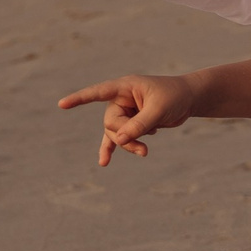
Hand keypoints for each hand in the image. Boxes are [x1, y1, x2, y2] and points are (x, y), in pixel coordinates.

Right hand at [58, 74, 196, 165]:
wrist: (188, 99)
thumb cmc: (175, 97)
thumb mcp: (159, 110)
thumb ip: (139, 124)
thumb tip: (119, 140)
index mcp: (125, 87)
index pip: (98, 92)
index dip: (80, 99)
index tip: (62, 104)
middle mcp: (121, 99)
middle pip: (110, 122)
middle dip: (125, 136)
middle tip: (144, 145)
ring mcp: (124, 112)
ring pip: (115, 134)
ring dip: (129, 145)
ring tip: (145, 152)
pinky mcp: (130, 123)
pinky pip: (116, 138)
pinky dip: (111, 149)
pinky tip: (104, 162)